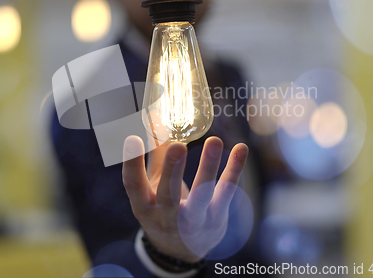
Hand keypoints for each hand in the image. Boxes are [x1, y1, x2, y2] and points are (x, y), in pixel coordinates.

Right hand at [122, 136, 247, 262]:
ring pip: (201, 196)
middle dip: (172, 170)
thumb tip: (156, 121)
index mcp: (144, 206)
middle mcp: (166, 217)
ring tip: (214, 140)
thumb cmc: (163, 209)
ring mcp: (193, 222)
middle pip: (167, 195)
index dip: (132, 164)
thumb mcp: (153, 187)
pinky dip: (234, 170)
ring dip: (208, 167)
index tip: (132, 139)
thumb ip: (156, 155)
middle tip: (177, 146)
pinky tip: (241, 149)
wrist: (181, 251)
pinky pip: (226, 194)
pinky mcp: (216, 219)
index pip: (133, 186)